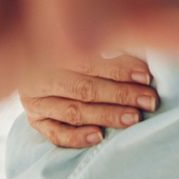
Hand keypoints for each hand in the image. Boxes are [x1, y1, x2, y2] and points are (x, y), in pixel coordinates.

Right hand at [20, 52, 157, 147]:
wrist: (29, 60)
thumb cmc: (71, 47)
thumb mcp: (84, 41)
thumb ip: (108, 44)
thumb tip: (141, 44)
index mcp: (53, 50)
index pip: (89, 62)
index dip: (119, 69)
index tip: (146, 76)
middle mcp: (41, 76)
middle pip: (85, 88)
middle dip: (121, 95)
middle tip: (149, 101)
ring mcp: (37, 101)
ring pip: (74, 111)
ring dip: (106, 115)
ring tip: (133, 118)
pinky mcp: (35, 120)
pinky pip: (55, 133)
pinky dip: (77, 137)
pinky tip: (99, 137)